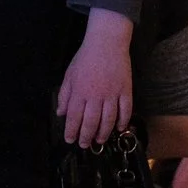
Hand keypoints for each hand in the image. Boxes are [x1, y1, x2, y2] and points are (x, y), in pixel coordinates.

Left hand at [56, 28, 134, 146]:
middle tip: (85, 145)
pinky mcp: (126, 90)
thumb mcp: (69, 75)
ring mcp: (112, 94)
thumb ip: (64, 95)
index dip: (72, 131)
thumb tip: (61, 113)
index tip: (70, 140)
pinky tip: (119, 129)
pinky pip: (126, 110)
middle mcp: (95, 95)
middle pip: (91, 122)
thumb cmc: (85, 58)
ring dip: (104, 133)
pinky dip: (123, 121)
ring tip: (100, 140)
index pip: (74, 117)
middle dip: (86, 136)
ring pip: (108, 120)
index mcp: (79, 92)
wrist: (106, 42)